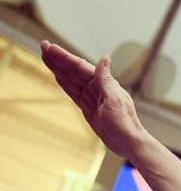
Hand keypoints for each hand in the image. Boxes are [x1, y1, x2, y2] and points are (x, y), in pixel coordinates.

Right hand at [40, 41, 148, 161]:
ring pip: (72, 81)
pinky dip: (65, 84)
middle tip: (43, 47)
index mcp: (105, 84)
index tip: (50, 47)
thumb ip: (106, 79)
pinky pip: (74, 93)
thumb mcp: (114, 100)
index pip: (80, 67)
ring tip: (46, 57)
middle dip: (58, 59)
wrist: (128, 143)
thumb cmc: (124, 123)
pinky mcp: (89, 109)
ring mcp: (93, 98)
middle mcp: (98, 89)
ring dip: (59, 69)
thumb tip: (105, 57)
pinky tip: (57, 76)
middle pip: (74, 71)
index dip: (65, 57)